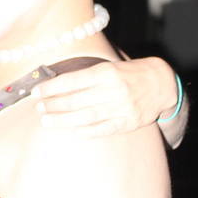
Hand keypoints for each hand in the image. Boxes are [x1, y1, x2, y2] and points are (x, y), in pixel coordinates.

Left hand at [30, 57, 178, 136]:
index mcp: (106, 73)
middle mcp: (113, 90)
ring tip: (46, 121)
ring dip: (63, 120)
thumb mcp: (110, 67)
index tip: (35, 92)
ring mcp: (121, 108)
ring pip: (86, 116)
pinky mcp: (128, 122)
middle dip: (53, 104)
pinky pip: (104, 129)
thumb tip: (55, 82)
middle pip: (76, 99)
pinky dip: (87, 131)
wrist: (162, 84)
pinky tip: (73, 131)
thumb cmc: (128, 74)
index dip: (51, 87)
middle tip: (38, 108)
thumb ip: (87, 75)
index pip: (72, 80)